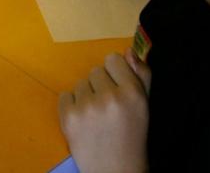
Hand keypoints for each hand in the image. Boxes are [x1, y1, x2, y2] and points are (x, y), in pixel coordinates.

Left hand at [58, 51, 151, 172]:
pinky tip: (84, 123)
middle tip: (109, 110)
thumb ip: (141, 76)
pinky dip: (72, 107)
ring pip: (80, 83)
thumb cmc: (132, 137)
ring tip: (97, 119)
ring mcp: (87, 107)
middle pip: (95, 71)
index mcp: (133, 93)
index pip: (113, 59)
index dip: (115, 74)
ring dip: (87, 97)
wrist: (116, 172)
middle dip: (101, 87)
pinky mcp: (69, 117)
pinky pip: (65, 95)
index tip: (118, 90)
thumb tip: (128, 49)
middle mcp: (110, 97)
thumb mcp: (144, 106)